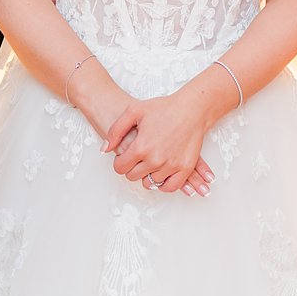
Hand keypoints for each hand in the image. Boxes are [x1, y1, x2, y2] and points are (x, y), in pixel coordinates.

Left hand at [102, 95, 216, 196]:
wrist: (191, 109)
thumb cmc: (164, 108)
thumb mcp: (133, 111)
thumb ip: (115, 131)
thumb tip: (105, 149)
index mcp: (140, 147)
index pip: (120, 168)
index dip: (120, 162)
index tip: (125, 156)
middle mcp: (155, 159)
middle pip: (133, 176)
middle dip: (132, 168)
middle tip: (137, 158)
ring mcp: (170, 166)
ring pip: (150, 183)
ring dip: (147, 174)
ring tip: (149, 162)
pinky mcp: (185, 168)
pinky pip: (170, 187)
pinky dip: (164, 184)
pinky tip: (161, 174)